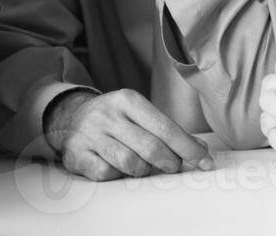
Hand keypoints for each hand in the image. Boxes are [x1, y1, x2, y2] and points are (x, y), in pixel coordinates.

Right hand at [43, 88, 212, 180]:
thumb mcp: (140, 114)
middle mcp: (107, 114)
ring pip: (130, 163)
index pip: (166, 128)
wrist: (71, 118)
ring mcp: (90, 134)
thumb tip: (201, 149)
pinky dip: (117, 175)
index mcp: (127, 100)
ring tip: (143, 166)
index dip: (188, 149)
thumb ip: (169, 130)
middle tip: (173, 166)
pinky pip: (107, 174)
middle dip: (169, 162)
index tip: (205, 162)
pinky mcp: (77, 153)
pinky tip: (117, 167)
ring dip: (143, 170)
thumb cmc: (116, 119)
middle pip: (151, 148)